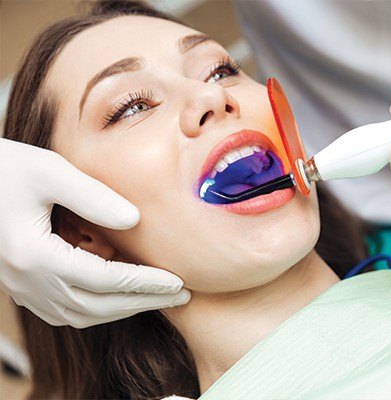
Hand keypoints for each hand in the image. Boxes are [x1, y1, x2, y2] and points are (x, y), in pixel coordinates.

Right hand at [0, 139, 189, 327]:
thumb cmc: (4, 168)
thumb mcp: (49, 170)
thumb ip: (92, 195)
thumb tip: (135, 220)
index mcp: (33, 254)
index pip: (104, 279)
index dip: (145, 283)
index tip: (179, 282)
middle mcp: (25, 280)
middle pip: (96, 306)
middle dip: (143, 303)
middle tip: (181, 296)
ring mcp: (20, 288)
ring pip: (80, 315)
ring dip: (122, 310)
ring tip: (158, 298)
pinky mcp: (20, 286)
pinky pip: (64, 312)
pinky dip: (97, 309)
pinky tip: (119, 297)